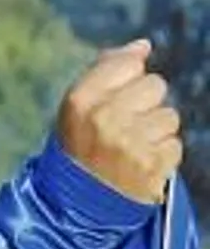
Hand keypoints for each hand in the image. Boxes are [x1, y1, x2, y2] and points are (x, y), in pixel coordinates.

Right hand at [56, 40, 182, 203]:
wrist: (74, 202)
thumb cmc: (80, 145)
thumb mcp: (78, 106)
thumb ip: (106, 70)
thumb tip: (143, 46)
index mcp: (80, 100)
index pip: (129, 63)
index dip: (127, 79)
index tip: (116, 97)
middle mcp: (104, 118)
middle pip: (156, 85)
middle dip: (146, 103)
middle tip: (126, 125)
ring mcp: (129, 142)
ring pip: (169, 116)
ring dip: (156, 131)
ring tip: (133, 146)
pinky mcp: (152, 164)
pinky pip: (175, 144)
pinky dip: (162, 154)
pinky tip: (141, 162)